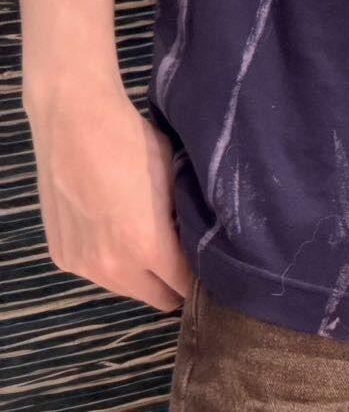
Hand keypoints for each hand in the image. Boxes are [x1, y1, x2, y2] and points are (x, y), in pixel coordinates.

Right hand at [26, 77, 193, 311]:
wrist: (74, 123)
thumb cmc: (132, 142)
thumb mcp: (173, 175)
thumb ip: (185, 216)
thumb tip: (199, 237)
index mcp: (148, 246)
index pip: (185, 285)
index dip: (202, 277)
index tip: (212, 267)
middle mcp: (113, 268)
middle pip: (157, 298)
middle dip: (174, 283)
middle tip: (184, 257)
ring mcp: (84, 266)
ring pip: (125, 289)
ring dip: (141, 275)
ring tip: (149, 240)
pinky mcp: (62, 258)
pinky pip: (97, 273)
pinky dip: (111, 261)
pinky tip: (115, 230)